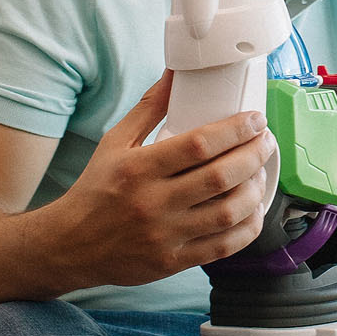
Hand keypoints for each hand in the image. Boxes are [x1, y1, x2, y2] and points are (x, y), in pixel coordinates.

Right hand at [52, 73, 279, 285]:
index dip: (234, 130)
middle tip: (266, 142)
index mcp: (139, 169)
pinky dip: (246, 228)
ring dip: (254, 191)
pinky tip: (253, 211)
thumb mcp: (114, 143)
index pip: (198, 145)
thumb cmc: (96, 190)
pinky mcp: (173, 262)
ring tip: (260, 173)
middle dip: (253, 155)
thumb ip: (148, 109)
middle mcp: (153, 202)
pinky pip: (222, 247)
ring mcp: (165, 235)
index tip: (254, 120)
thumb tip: (175, 73)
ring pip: (227, 213)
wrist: (70, 245)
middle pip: (219, 177)